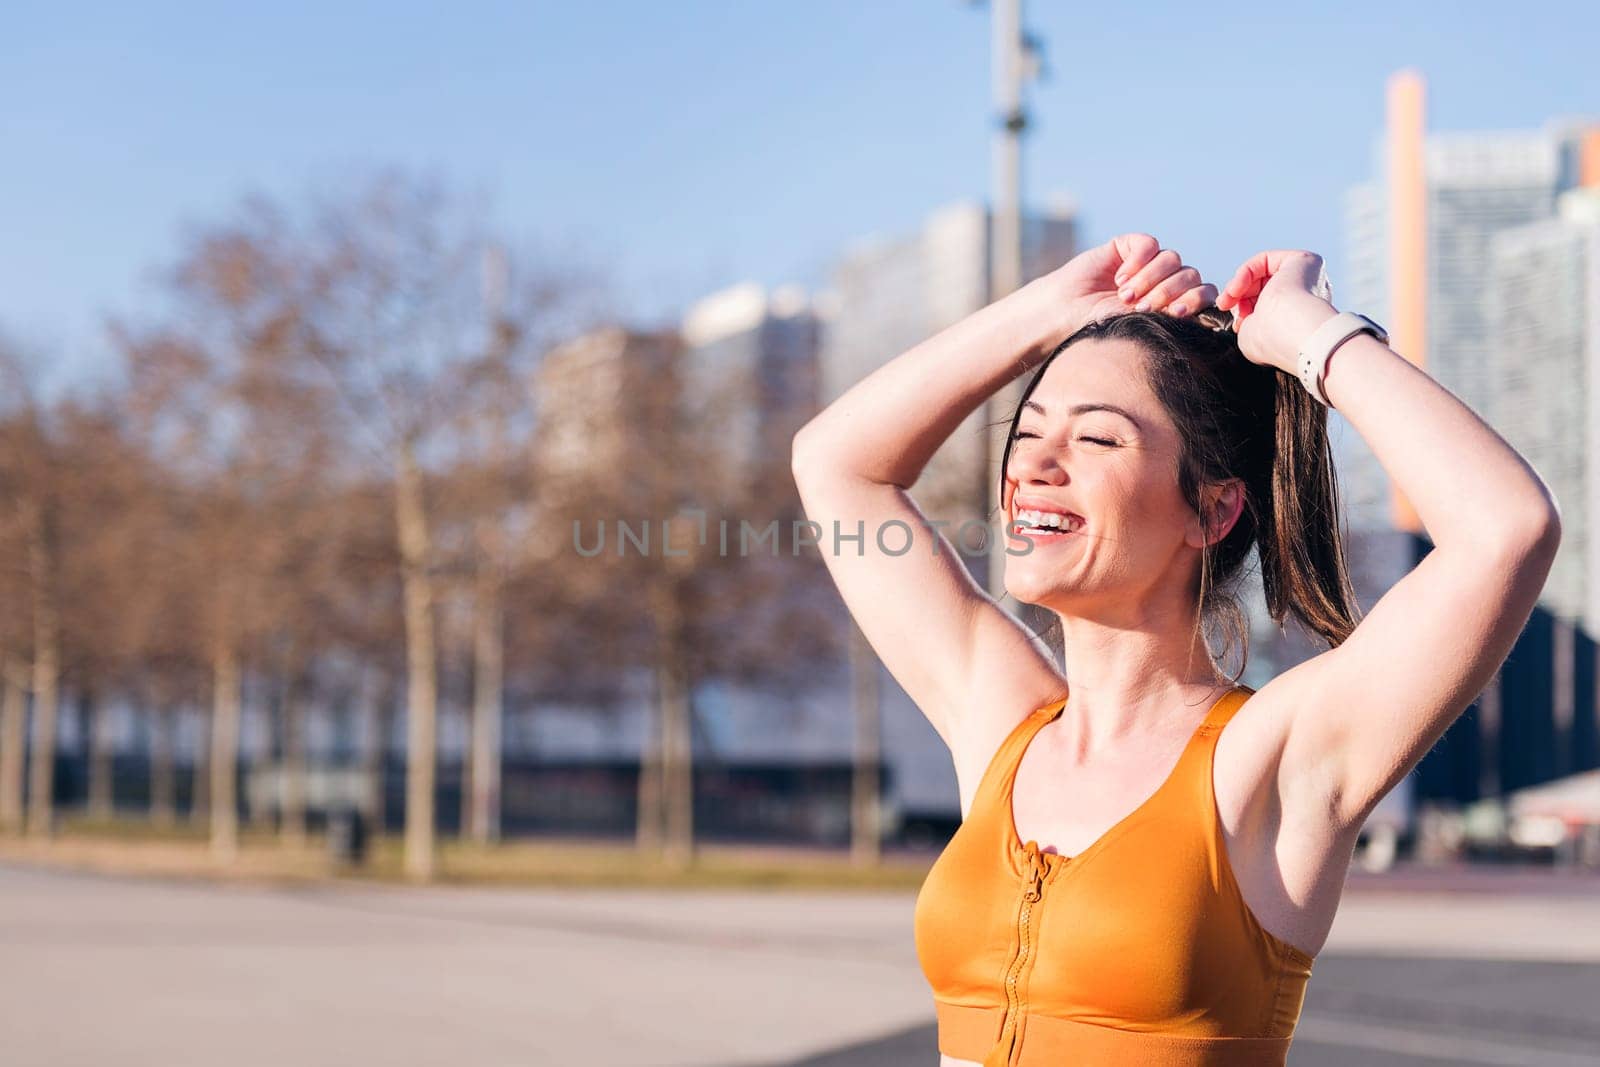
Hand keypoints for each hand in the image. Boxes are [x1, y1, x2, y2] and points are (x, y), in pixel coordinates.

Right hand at [1039, 233, 1216, 340]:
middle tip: (1141, 307)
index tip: (1177, 313)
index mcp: (1174, 303)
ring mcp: (1148, 262)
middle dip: (1168, 292)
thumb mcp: (1143, 327)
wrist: (1066, 314)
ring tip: (1124, 296)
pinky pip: (1148, 245)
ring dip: (1149, 279)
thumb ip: (1174, 320)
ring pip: (1171, 259)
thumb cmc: (1102, 328)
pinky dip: (1138, 262)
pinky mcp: (1129, 247)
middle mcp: (1165, 281)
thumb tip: (1209, 320)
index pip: (1203, 293)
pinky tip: (1120, 279)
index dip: (1196, 300)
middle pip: (1190, 275)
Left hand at [1215, 250, 1340, 371]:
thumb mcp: (1251, 334)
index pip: (1266, 307)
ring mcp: (1308, 277)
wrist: (1291, 331)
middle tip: (1225, 307)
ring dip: (1237, 286)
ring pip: (1262, 274)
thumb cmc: (1272, 341)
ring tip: (1226, 301)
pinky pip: (1265, 260)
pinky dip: (1246, 272)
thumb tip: (1239, 313)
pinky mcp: (1303, 260)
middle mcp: (1307, 297)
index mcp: (1299, 318)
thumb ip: (1246, 321)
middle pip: (1263, 288)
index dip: (1244, 312)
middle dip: (1238, 298)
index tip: (1235, 324)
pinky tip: (1235, 289)